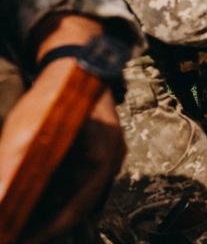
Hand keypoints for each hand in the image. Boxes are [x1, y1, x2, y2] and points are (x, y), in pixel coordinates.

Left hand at [0, 16, 125, 242]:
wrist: (75, 65)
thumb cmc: (57, 92)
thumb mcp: (27, 127)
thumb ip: (12, 161)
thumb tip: (0, 193)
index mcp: (104, 153)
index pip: (78, 204)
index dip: (48, 227)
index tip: (20, 239)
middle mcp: (109, 160)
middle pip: (77, 205)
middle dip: (44, 223)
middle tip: (14, 234)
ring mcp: (103, 159)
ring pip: (74, 197)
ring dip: (45, 210)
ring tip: (16, 222)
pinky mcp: (92, 157)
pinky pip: (73, 185)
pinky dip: (50, 196)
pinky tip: (27, 200)